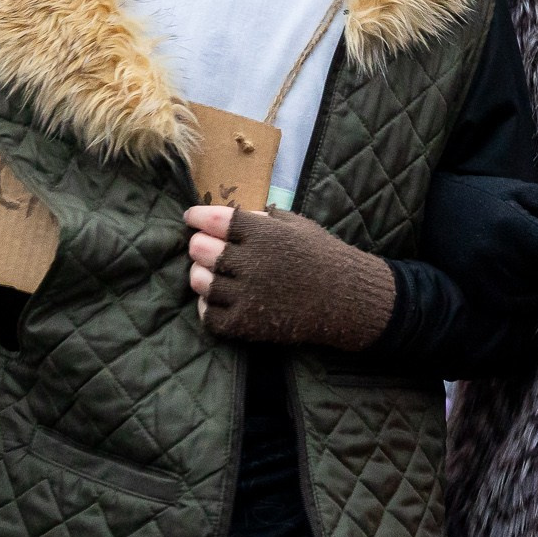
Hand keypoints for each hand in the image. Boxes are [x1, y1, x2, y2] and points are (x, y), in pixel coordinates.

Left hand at [184, 205, 396, 350]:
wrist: (346, 299)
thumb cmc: (322, 256)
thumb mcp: (297, 225)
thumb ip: (262, 216)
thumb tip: (231, 213)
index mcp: (264, 234)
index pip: (215, 220)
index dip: (197, 216)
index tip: (191, 217)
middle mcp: (252, 263)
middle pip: (202, 249)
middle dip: (198, 245)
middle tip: (202, 246)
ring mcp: (248, 295)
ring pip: (201, 281)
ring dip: (200, 274)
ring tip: (208, 271)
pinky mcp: (247, 324)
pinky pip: (210, 316)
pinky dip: (206, 306)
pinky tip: (215, 298)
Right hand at [416, 175, 537, 310]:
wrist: (431, 208)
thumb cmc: (482, 196)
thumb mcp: (519, 192)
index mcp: (511, 223)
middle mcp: (495, 251)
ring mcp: (480, 272)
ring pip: (527, 293)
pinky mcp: (469, 286)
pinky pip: (506, 305)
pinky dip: (524, 304)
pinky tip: (530, 295)